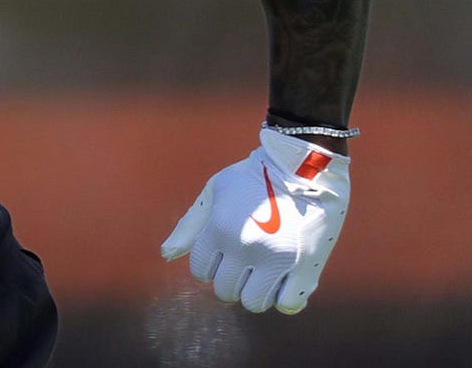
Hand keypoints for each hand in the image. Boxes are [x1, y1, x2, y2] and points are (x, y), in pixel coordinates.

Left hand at [161, 128, 350, 313]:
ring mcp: (276, 259)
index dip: (210, 264)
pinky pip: (287, 304)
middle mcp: (244, 247)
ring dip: (256, 291)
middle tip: (245, 262)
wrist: (303, 166)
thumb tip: (165, 255)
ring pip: (254, 302)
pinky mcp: (306, 267)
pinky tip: (285, 280)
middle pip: (226, 290)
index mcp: (218, 228)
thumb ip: (190, 226)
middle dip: (231, 279)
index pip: (200, 270)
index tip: (223, 251)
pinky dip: (284, 298)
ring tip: (265, 271)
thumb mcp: (214, 193)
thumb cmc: (252, 179)